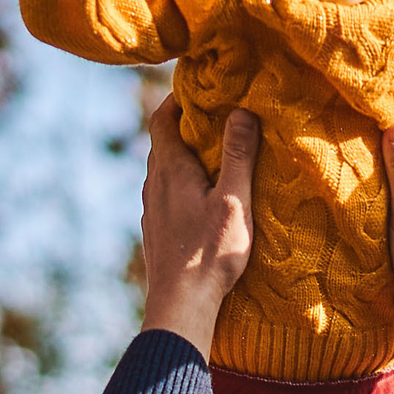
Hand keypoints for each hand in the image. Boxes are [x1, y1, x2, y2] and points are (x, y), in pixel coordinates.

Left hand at [140, 96, 256, 356]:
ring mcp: (152, 208)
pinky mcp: (156, 229)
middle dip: (186, 124)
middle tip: (216, 116)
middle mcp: (154, 184)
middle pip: (162, 141)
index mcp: (170, 169)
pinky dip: (182, 181)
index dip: (178, 99)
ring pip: (163, 169)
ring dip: (184, 155)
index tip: (200, 88)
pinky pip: (166, 192)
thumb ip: (237, 156)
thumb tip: (241, 111)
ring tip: (214, 153)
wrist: (180, 305)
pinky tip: (203, 195)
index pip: (162, 118)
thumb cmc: (209, 253)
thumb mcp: (232, 201)